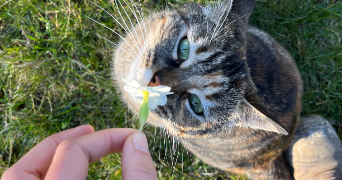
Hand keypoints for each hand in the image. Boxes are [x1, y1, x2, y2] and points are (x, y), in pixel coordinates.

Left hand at [2, 125, 157, 179]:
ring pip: (21, 176)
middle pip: (27, 167)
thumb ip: (138, 176)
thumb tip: (137, 140)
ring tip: (77, 144)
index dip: (106, 138)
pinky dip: (47, 171)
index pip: (72, 154)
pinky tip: (67, 170)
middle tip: (92, 131)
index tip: (131, 137)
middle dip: (65, 142)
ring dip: (50, 154)